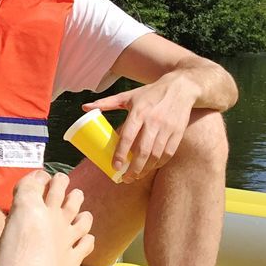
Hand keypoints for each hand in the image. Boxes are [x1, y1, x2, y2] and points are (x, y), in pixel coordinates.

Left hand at [83, 74, 198, 182]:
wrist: (180, 88)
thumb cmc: (149, 93)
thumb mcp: (127, 96)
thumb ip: (106, 103)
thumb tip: (84, 107)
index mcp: (138, 112)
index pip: (128, 136)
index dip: (120, 153)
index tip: (114, 166)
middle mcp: (153, 121)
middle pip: (143, 150)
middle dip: (133, 168)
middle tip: (125, 178)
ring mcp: (167, 128)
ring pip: (156, 154)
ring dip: (145, 169)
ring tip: (136, 176)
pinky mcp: (178, 132)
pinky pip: (169, 152)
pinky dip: (159, 163)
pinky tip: (150, 168)